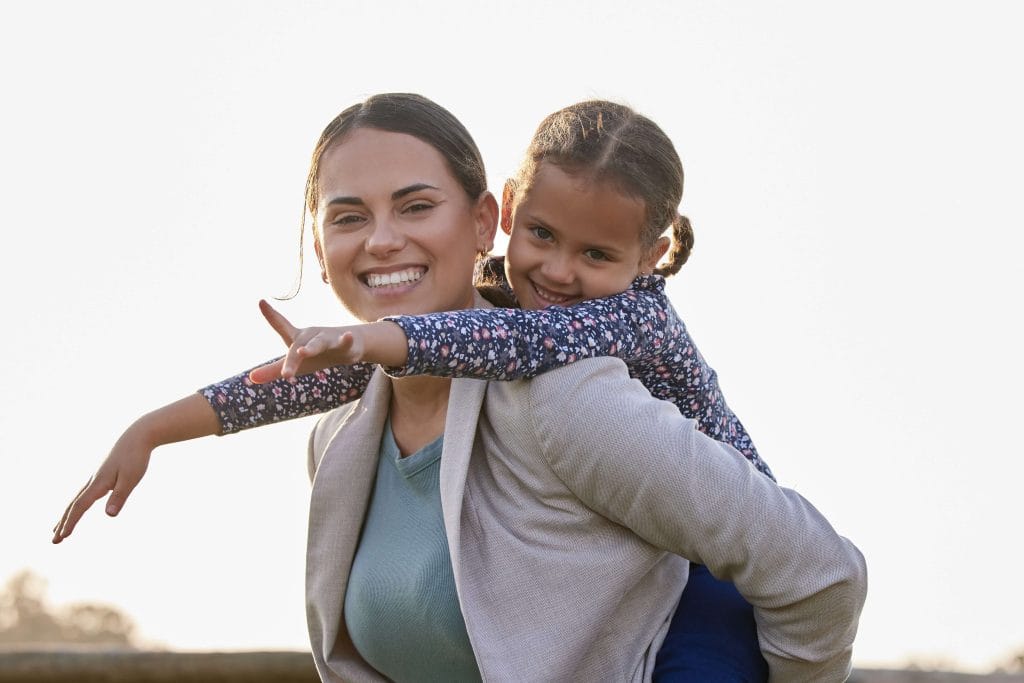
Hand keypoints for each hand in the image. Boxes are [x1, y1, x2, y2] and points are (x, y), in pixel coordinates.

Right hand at [51, 394, 219, 542]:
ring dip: (66, 516)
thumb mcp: (131, 479)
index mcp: (98, 483)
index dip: (71, 522)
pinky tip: (77, 508)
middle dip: (63, 524)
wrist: (137, 436)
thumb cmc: (136, 458)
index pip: (80, 506)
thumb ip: (119, 497)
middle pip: (73, 506)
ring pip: (76, 500)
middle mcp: (92, 481)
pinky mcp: (100, 476)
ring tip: (57, 529)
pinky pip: (83, 494)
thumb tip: (109, 516)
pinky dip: (76, 505)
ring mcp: (95, 478)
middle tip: (54, 541)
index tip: (63, 536)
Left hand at [250, 300, 404, 383]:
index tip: (260, 301)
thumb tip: (250, 378)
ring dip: (312, 347)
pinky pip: (344, 343)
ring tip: (302, 352)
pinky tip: (347, 336)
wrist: (348, 346)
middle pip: (299, 345)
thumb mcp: (295, 363)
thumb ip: (273, 370)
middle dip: (291, 359)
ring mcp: (328, 339)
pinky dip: (345, 340)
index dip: (271, 315)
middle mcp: (311, 336)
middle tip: (283, 374)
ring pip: (319, 343)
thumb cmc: (316, 355)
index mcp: (297, 339)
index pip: (282, 327)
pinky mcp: (345, 345)